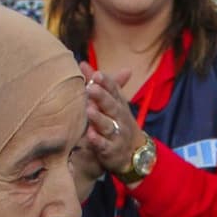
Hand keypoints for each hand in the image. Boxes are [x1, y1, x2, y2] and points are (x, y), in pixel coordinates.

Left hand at [79, 64, 142, 178]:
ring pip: (108, 125)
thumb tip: (83, 64)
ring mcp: (116, 134)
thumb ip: (98, 84)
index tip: (97, 74)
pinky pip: (104, 145)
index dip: (106, 82)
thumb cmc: (118, 122)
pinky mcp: (111, 150)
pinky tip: (90, 135)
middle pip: (111, 106)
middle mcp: (119, 117)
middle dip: (102, 96)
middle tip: (91, 87)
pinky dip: (98, 141)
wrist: (134, 153)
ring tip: (89, 110)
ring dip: (98, 118)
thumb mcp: (113, 101)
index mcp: (119, 103)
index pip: (114, 90)